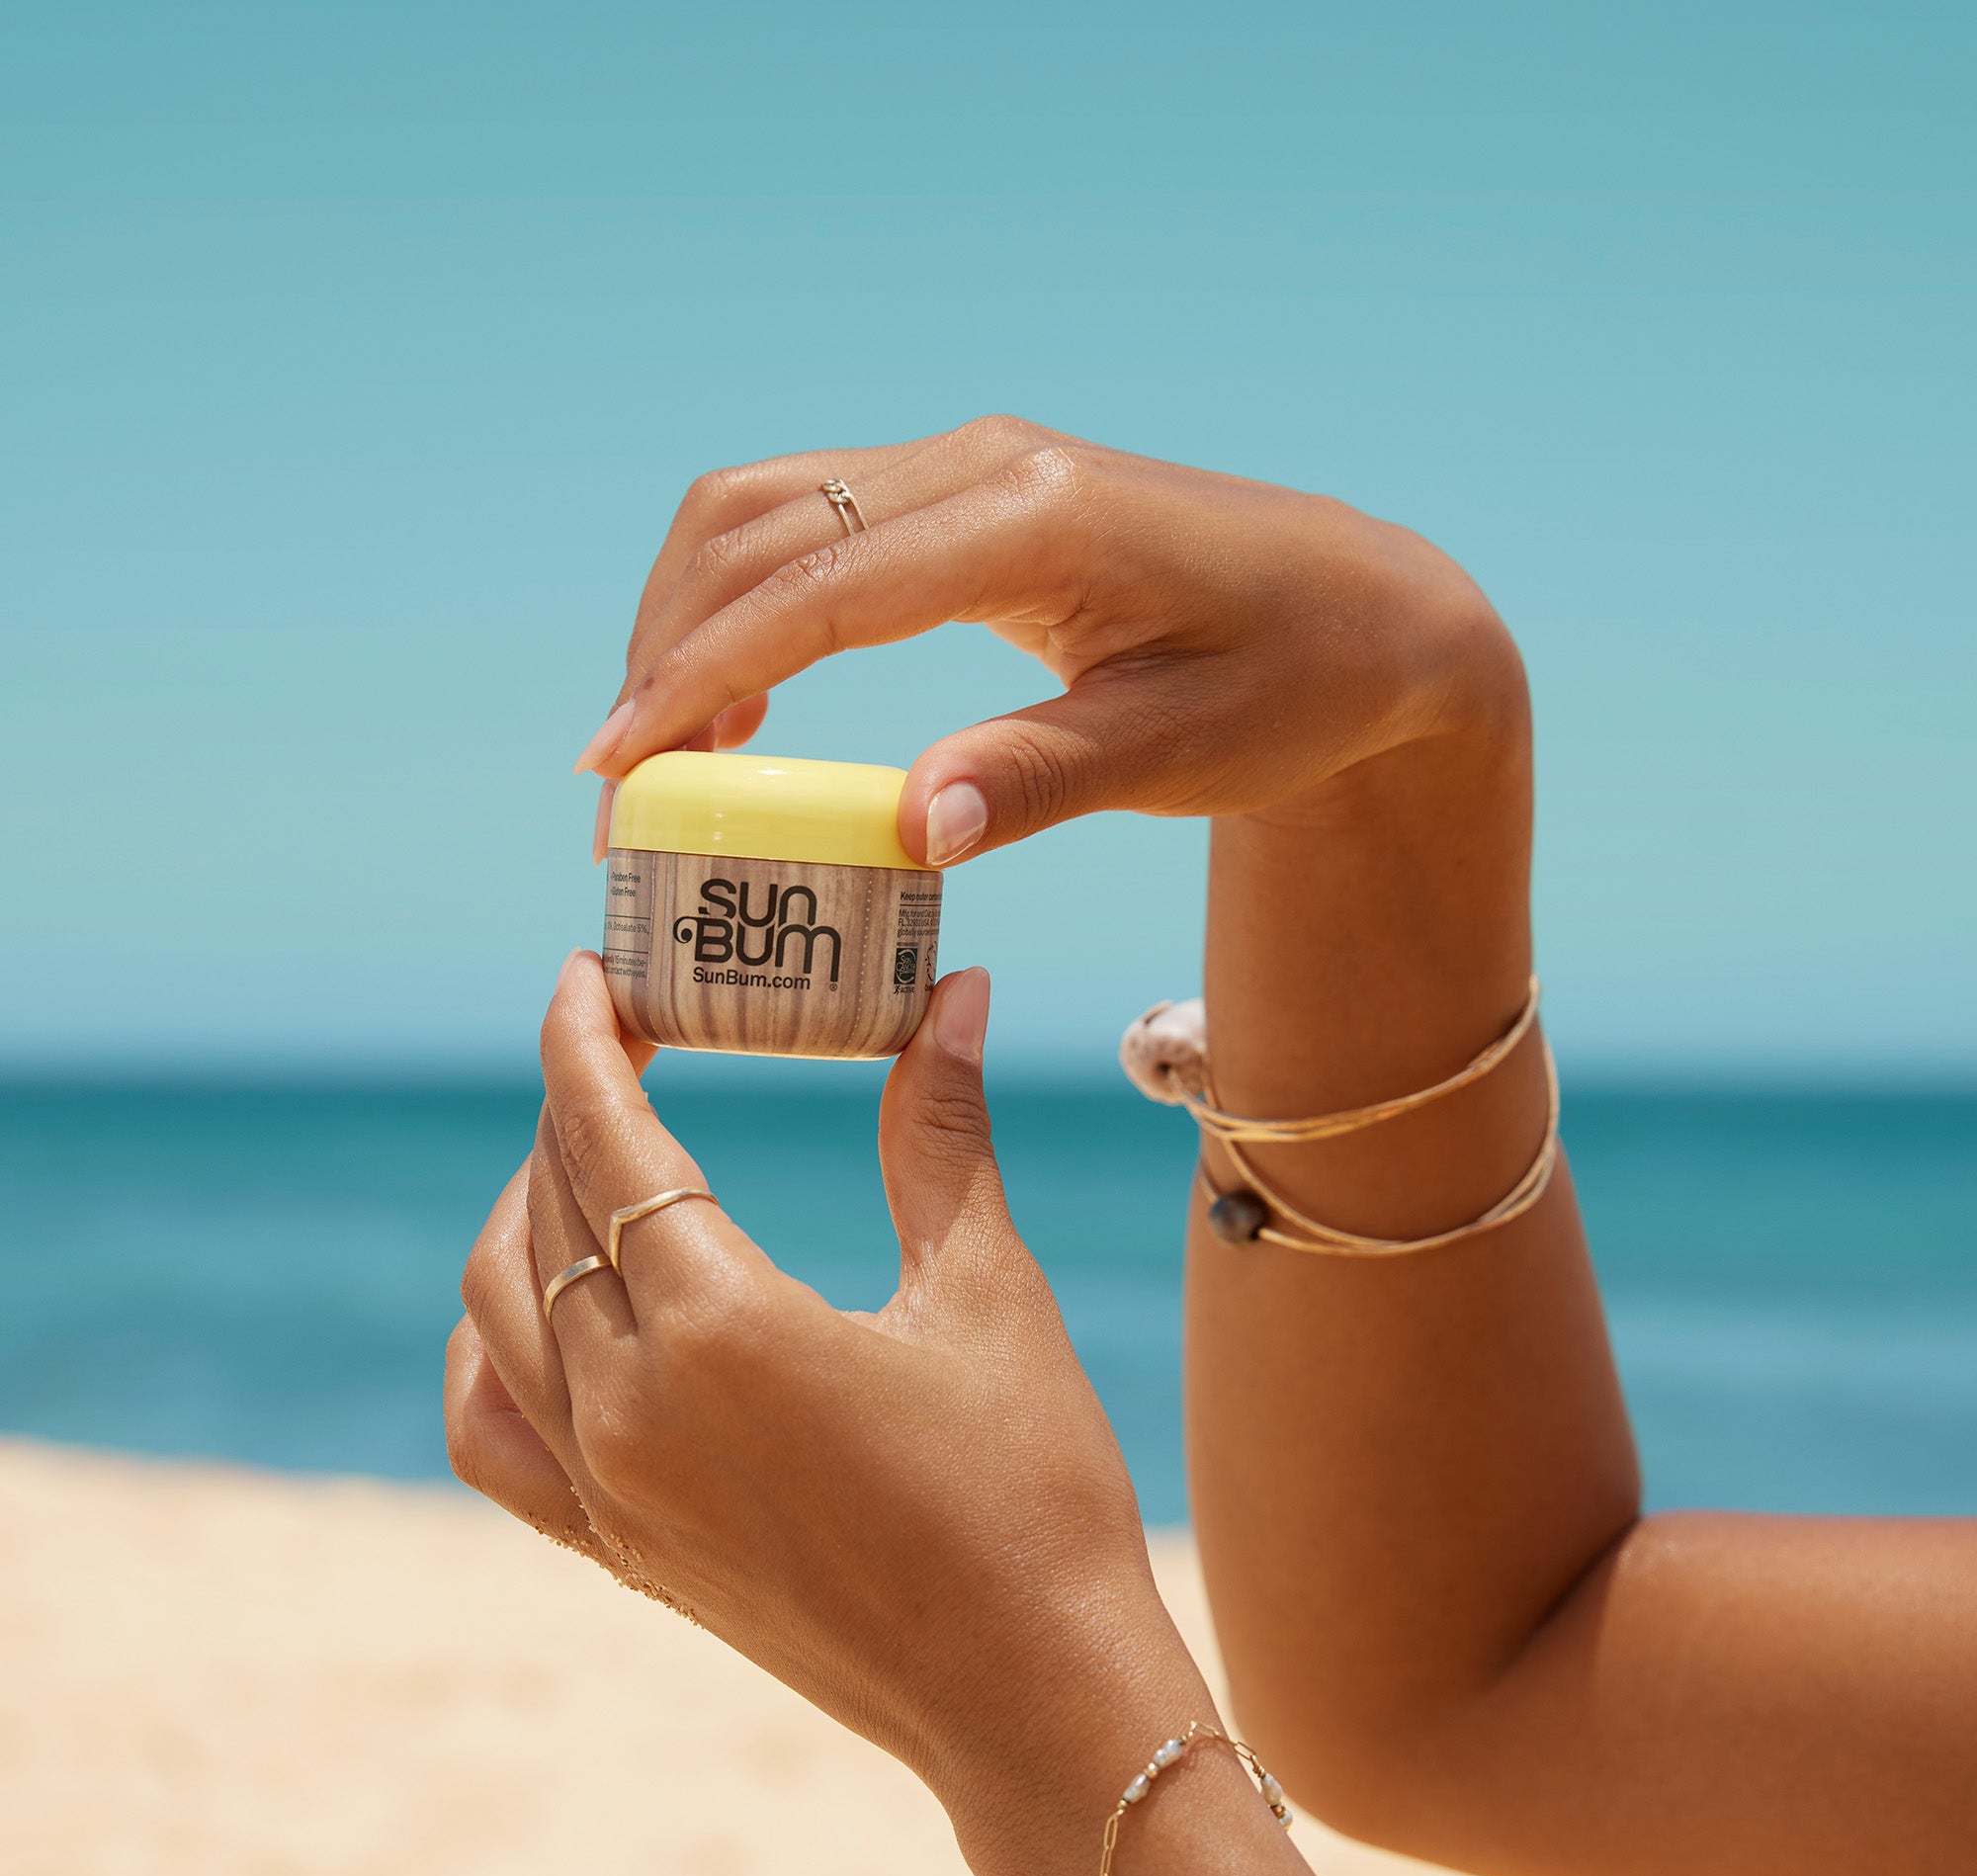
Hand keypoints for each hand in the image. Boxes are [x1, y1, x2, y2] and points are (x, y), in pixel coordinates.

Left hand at [444, 955, 1213, 1875]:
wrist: (1029, 1696)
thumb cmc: (1032, 1492)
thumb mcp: (989, 1292)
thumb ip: (941, 1133)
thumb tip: (953, 993)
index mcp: (721, 1328)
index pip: (607, 1140)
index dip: (588, 1042)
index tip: (589, 973)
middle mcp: (633, 1408)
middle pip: (548, 1208)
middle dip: (575, 1106)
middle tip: (630, 1045)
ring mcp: (611, 1491)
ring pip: (498, 1309)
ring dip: (526, 1211)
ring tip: (592, 1159)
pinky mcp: (620, 1552)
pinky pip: (493, 1434)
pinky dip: (487, 1352)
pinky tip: (535, 1313)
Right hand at [570, 417, 1522, 866]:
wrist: (1371, 618)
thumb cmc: (1295, 688)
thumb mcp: (1184, 752)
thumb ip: (1043, 779)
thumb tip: (906, 830)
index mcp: (1035, 519)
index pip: (820, 586)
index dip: (702, 672)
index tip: (619, 766)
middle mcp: (987, 467)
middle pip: (757, 522)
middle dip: (664, 646)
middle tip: (619, 786)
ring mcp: (973, 470)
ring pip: (770, 511)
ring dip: (692, 619)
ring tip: (664, 754)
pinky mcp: (970, 499)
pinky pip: (818, 531)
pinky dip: (750, 607)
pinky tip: (740, 708)